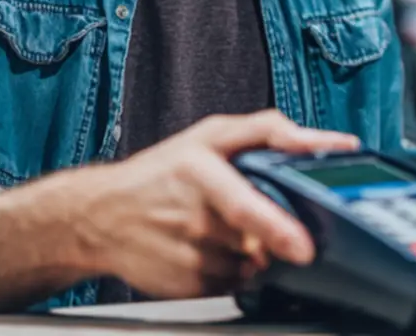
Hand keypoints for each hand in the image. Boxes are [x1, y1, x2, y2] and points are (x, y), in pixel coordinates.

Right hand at [79, 110, 357, 298]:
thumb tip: (313, 144)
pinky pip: (233, 282)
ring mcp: (187, 255)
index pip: (243, 206)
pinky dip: (232, 268)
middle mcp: (191, 217)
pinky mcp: (186, 285)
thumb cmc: (162, 170)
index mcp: (198, 170)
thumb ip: (267, 130)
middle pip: (257, 237)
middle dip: (271, 231)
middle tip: (258, 221)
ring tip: (216, 228)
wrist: (101, 215)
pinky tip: (206, 249)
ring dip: (250, 250)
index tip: (304, 247)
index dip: (277, 227)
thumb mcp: (211, 133)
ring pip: (250, 262)